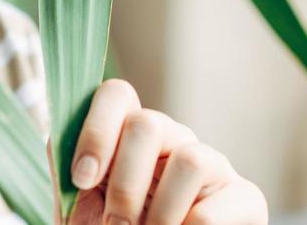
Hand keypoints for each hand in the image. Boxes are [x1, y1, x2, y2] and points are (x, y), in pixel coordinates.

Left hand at [49, 78, 266, 224]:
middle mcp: (173, 140)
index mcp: (131, 136)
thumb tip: (61, 145)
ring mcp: (213, 165)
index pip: (117, 94)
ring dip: (159, 212)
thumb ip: (72, 175)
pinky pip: (213, 209)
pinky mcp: (245, 198)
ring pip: (189, 159)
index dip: (96, 131)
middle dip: (125, 182)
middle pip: (149, 122)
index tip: (82, 180)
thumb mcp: (84, 208)